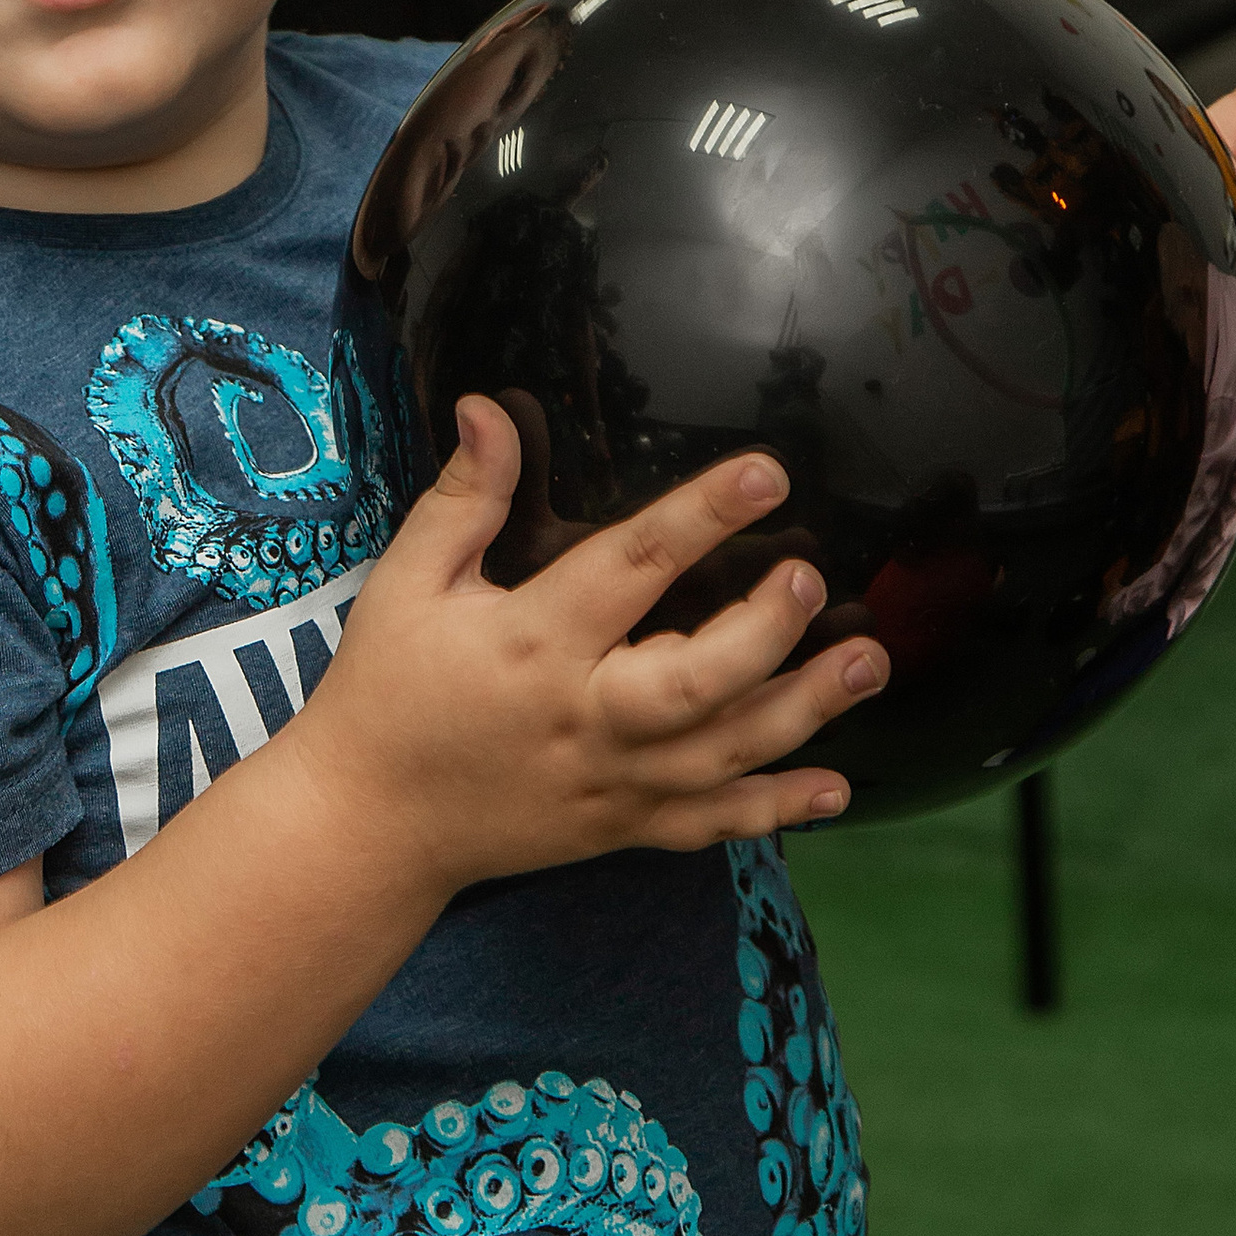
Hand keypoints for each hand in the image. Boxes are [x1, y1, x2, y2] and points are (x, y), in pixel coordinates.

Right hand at [308, 401, 887, 894]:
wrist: (367, 822)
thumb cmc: (386, 690)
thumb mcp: (408, 582)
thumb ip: (463, 498)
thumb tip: (488, 408)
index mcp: (533, 641)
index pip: (629, 568)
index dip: (701, 516)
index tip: (767, 474)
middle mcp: (582, 715)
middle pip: (695, 680)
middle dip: (765, 632)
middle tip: (810, 580)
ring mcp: (609, 780)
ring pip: (723, 752)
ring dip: (803, 711)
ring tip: (868, 662)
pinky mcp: (619, 827)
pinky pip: (709, 824)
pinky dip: (773, 809)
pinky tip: (834, 786)